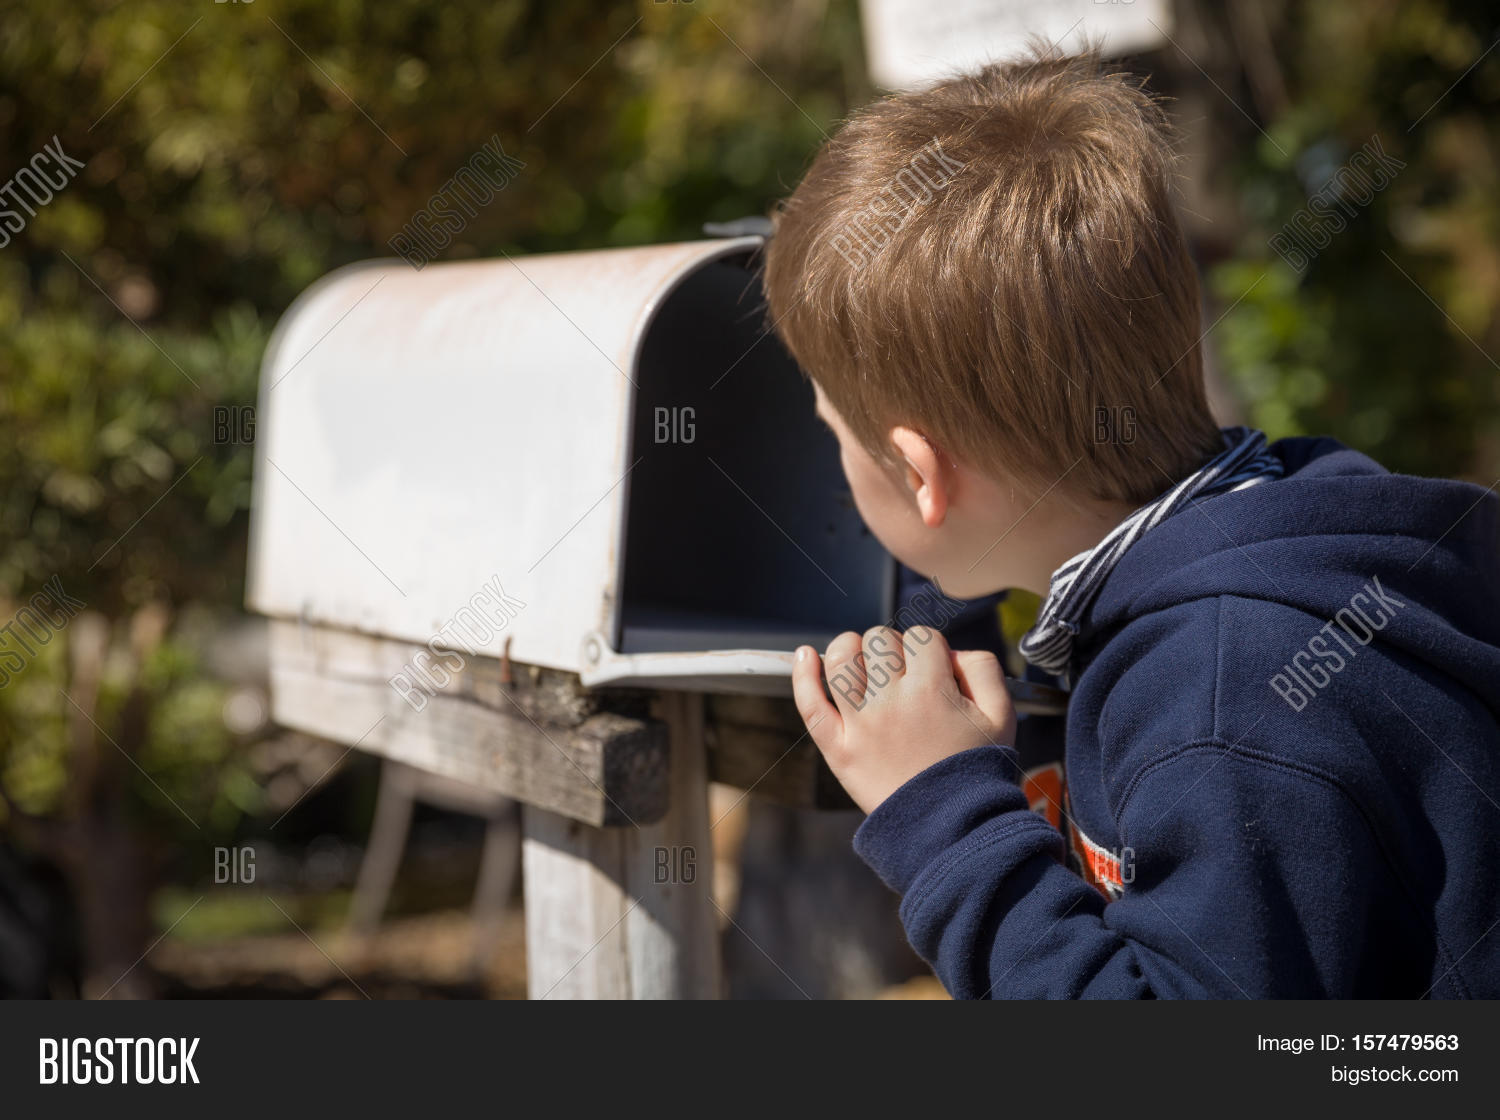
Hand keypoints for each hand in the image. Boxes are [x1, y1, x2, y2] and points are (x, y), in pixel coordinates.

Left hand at [791, 625, 1016, 813]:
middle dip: (893, 648)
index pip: (921, 636)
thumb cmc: (977, 771)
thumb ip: (982, 669)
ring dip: (850, 649)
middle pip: (879, 640)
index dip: (929, 647)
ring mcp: (860, 725)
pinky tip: (804, 656)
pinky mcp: (839, 749)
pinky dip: (803, 675)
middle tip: (903, 674)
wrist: (952, 829)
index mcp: (933, 690)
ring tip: (862, 662)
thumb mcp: (1001, 715)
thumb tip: (949, 651)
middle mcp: (892, 702)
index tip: (933, 669)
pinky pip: (810, 703)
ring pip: (840, 659)